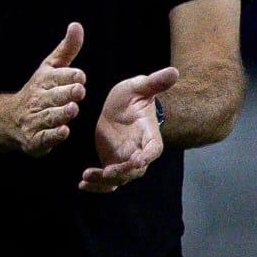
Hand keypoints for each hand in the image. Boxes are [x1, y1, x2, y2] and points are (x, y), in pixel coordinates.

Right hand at [7, 23, 85, 156]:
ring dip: (61, 113)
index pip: (58, 76)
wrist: (12, 118)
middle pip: (54, 96)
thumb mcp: (52, 67)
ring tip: (72, 109)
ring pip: (49, 116)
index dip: (70, 76)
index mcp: (44, 80)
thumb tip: (76, 25)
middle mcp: (38, 99)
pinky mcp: (35, 139)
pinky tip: (64, 131)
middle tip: (78, 90)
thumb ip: (67, 48)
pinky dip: (53, 136)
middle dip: (66, 93)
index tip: (81, 77)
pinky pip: (44, 138)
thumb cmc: (40, 89)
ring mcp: (35, 120)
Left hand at [79, 66, 177, 192]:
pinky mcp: (111, 163)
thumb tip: (174, 72)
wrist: (116, 106)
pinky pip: (106, 180)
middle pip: (135, 170)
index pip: (153, 150)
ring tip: (86, 176)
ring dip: (104, 181)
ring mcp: (124, 160)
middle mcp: (139, 152)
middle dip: (122, 173)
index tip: (138, 161)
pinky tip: (82, 183)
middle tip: (107, 172)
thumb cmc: (131, 96)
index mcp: (149, 135)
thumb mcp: (139, 87)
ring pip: (119, 179)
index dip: (146, 157)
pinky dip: (96, 185)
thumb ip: (154, 82)